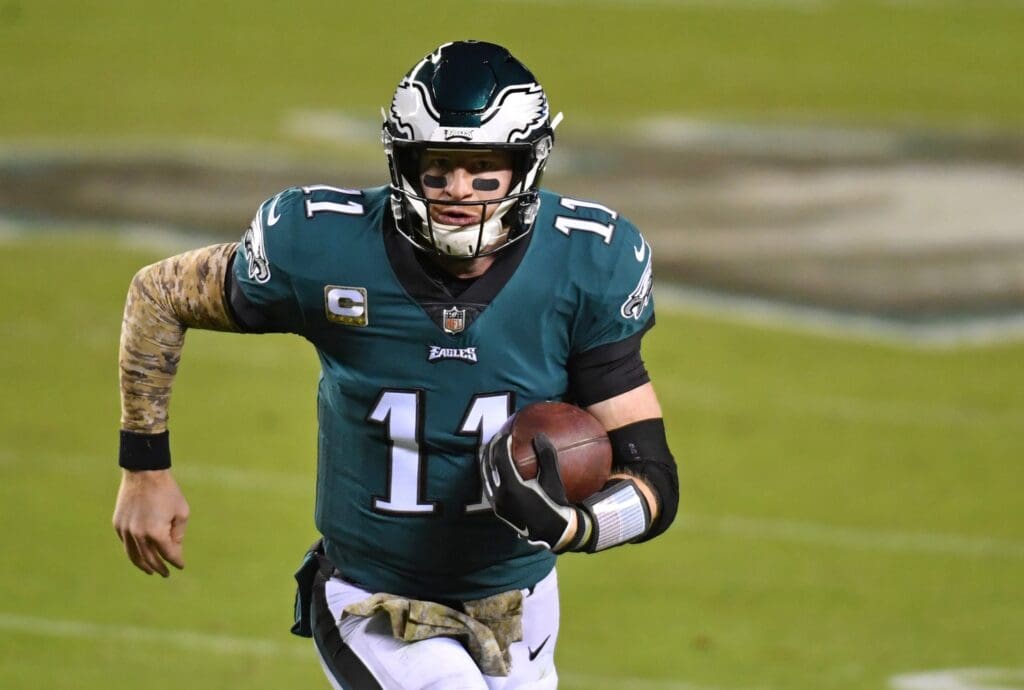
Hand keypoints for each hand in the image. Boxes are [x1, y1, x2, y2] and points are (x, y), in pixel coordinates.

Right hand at [112, 469, 188, 576]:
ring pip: (134, 555)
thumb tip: (173, 550)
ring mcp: (125, 530)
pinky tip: (139, 555)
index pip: (168, 554)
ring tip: (151, 571)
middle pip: (150, 559)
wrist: (144, 473)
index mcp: (156, 532)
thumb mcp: (182, 512)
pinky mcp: (118, 524)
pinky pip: (125, 543)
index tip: (181, 566)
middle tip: (166, 573)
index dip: (176, 561)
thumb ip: (178, 534)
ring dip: (143, 565)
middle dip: (159, 567)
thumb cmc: (167, 491)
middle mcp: (138, 535)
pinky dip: (133, 551)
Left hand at [480, 432, 580, 551]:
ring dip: (487, 460)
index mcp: (512, 487)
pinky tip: (494, 468)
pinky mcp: (497, 509)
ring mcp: (496, 503)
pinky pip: (488, 486)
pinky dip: (489, 473)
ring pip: (485, 476)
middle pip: (489, 465)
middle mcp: (500, 495)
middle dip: (492, 448)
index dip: (502, 443)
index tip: (508, 433)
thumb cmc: (555, 504)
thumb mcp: (553, 480)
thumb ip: (546, 456)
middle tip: (498, 436)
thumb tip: (539, 436)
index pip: (500, 458)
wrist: (552, 531)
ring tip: (492, 448)